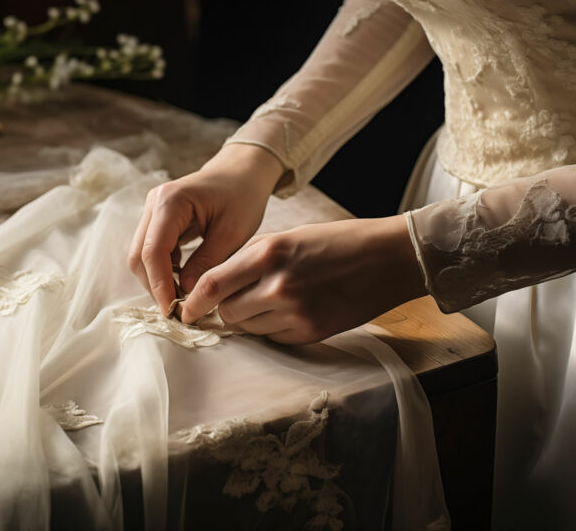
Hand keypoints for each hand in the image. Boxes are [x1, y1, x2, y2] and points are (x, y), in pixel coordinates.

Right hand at [128, 143, 284, 312]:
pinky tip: (182, 279)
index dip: (159, 285)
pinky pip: (150, 249)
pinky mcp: (157, 218)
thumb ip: (207, 264)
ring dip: (157, 279)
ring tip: (182, 297)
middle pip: (139, 255)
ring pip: (140, 254)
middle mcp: (154, 203)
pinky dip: (162, 269)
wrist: (242, 172)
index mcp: (171, 202)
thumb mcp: (232, 234)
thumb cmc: (242, 196)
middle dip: (155, 285)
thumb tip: (185, 293)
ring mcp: (152, 209)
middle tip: (178, 309)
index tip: (173, 311)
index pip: (153, 251)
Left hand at [179, 215, 425, 343]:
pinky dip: (272, 329)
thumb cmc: (338, 242)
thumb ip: (252, 260)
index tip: (185, 308)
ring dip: (249, 320)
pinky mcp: (310, 332)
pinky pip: (273, 338)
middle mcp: (278, 284)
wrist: (389, 259)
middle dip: (224, 310)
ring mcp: (295, 312)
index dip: (194, 300)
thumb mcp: (289, 237)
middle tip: (234, 302)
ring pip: (248, 328)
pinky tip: (290, 312)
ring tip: (270, 303)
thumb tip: (217, 284)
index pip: (213, 284)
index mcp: (269, 253)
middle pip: (227, 312)